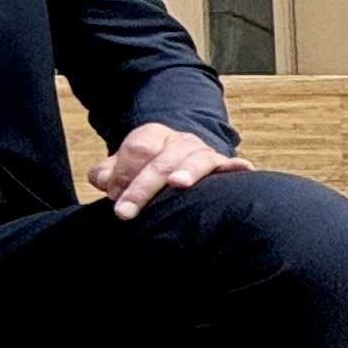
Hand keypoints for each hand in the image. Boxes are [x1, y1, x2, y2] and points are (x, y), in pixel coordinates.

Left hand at [88, 123, 250, 218]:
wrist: (177, 159)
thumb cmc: (145, 170)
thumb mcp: (122, 167)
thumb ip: (107, 173)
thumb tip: (104, 180)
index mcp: (151, 136)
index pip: (136, 150)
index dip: (123, 174)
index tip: (114, 196)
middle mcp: (179, 141)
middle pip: (160, 161)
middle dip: (142, 188)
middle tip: (125, 212)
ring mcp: (202, 152)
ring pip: (195, 160)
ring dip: (187, 171)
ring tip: (178, 183)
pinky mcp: (223, 166)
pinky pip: (231, 165)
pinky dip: (236, 167)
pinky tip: (243, 169)